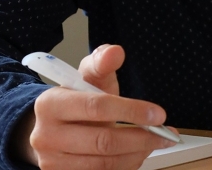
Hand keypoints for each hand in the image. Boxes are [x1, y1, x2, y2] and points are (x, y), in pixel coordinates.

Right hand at [12, 45, 176, 169]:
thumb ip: (102, 62)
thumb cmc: (78, 96)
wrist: (55, 125)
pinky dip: (125, 165)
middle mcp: (46, 136)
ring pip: (103, 164)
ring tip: (156, 142)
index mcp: (50, 104)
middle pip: (102, 142)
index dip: (131, 111)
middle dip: (140, 138)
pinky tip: (138, 153)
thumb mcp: (88, 74)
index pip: (96, 107)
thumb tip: (115, 52)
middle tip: (165, 134)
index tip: (158, 114)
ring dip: (136, 154)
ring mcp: (52, 162)